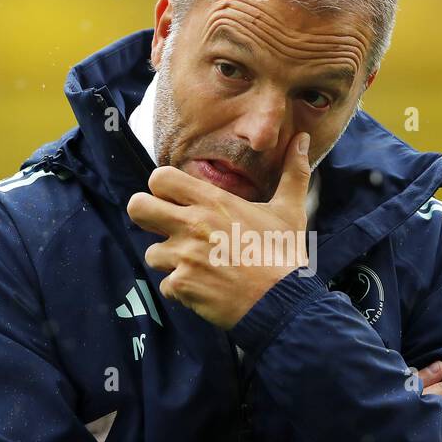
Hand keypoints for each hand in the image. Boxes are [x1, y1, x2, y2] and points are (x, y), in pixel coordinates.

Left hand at [127, 131, 311, 329]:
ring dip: (169, 261)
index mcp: (213, 201)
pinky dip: (181, 290)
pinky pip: (165, 285)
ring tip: (195, 265)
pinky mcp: (183, 286)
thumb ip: (293, 172)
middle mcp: (192, 224)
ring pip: (151, 253)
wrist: (283, 302)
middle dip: (146, 216)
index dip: (162, 188)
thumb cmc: (285, 254)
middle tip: (165, 227)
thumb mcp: (290, 210)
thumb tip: (303, 140)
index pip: (159, 178)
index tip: (176, 200)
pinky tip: (203, 289)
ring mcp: (184, 257)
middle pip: (137, 207)